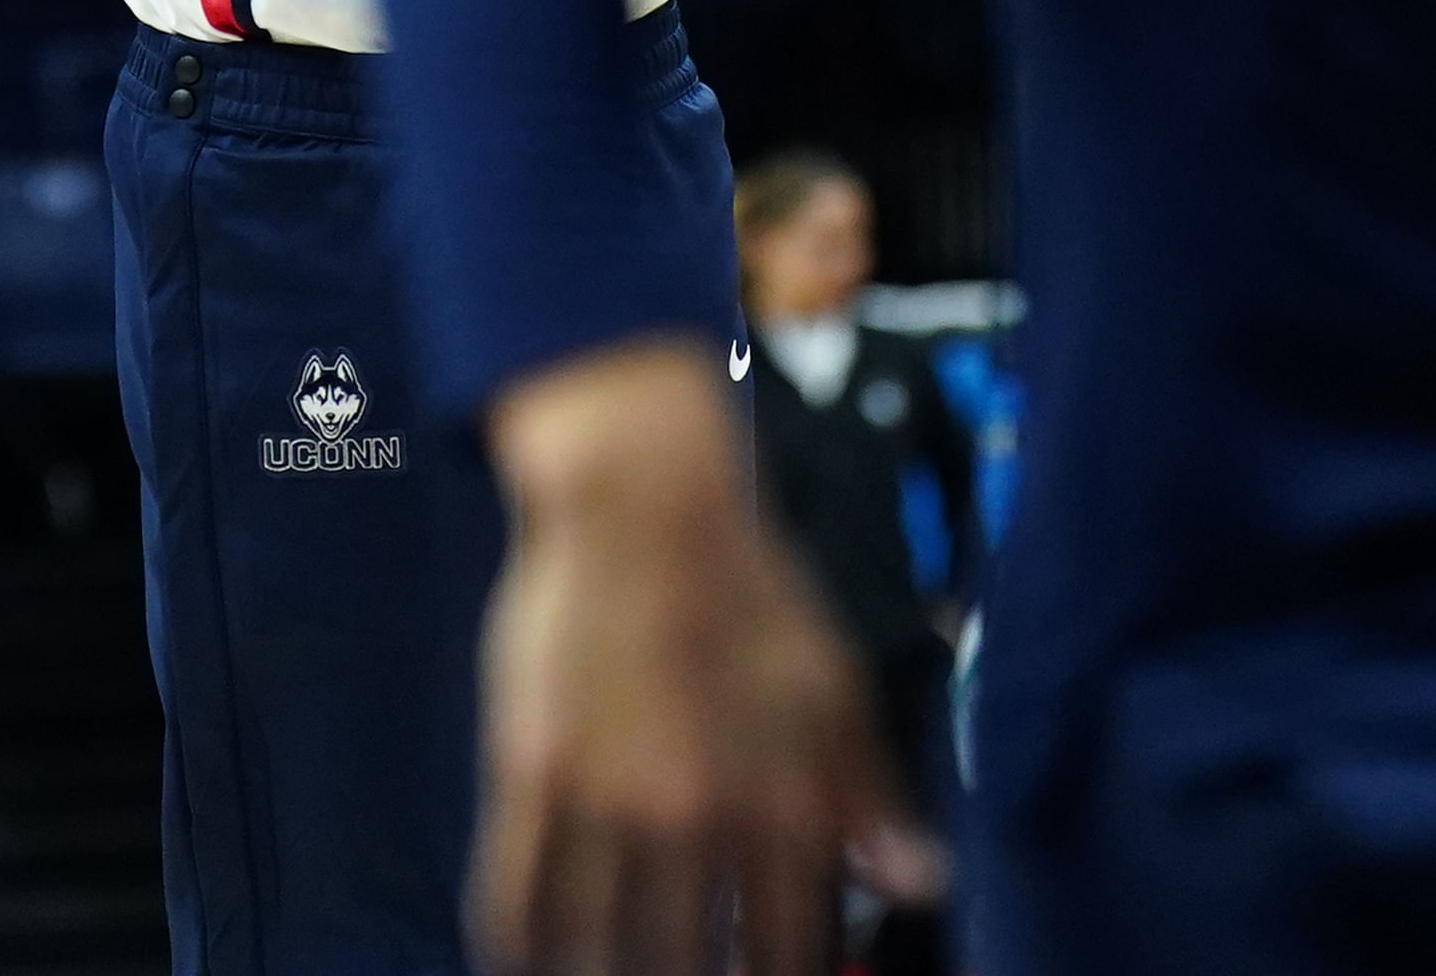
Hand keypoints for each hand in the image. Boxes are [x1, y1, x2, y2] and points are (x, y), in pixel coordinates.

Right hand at [474, 339, 921, 975]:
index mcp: (782, 808)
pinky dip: (521, 945)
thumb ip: (871, 795)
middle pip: (682, 970)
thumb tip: (920, 888)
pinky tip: (532, 956)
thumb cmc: (751, 592)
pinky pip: (514, 897)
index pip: (786, 956)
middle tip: (681, 967)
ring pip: (593, 954)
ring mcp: (604, 805)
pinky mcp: (530, 777)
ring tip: (608, 970)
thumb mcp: (835, 684)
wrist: (642, 506)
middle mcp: (694, 824)